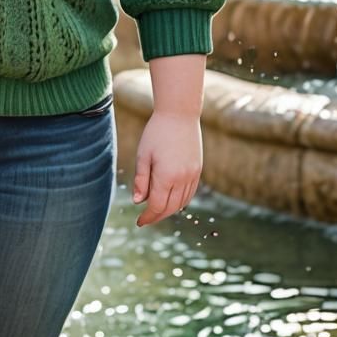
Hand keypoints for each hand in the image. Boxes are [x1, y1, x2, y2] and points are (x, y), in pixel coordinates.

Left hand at [131, 111, 201, 226]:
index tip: (139, 222)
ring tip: (156, 210)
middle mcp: (183, 179)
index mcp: (167, 176)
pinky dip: (180, 201)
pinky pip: (190, 193)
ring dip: (169, 210)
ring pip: (182, 203)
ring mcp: (193, 175)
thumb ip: (141, 180)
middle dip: (157, 216)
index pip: (157, 206)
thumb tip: (138, 202)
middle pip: (170, 208)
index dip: (148, 217)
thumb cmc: (156, 132)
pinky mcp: (198, 170)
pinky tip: (170, 200)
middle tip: (146, 219)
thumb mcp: (143, 155)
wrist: (179, 114)